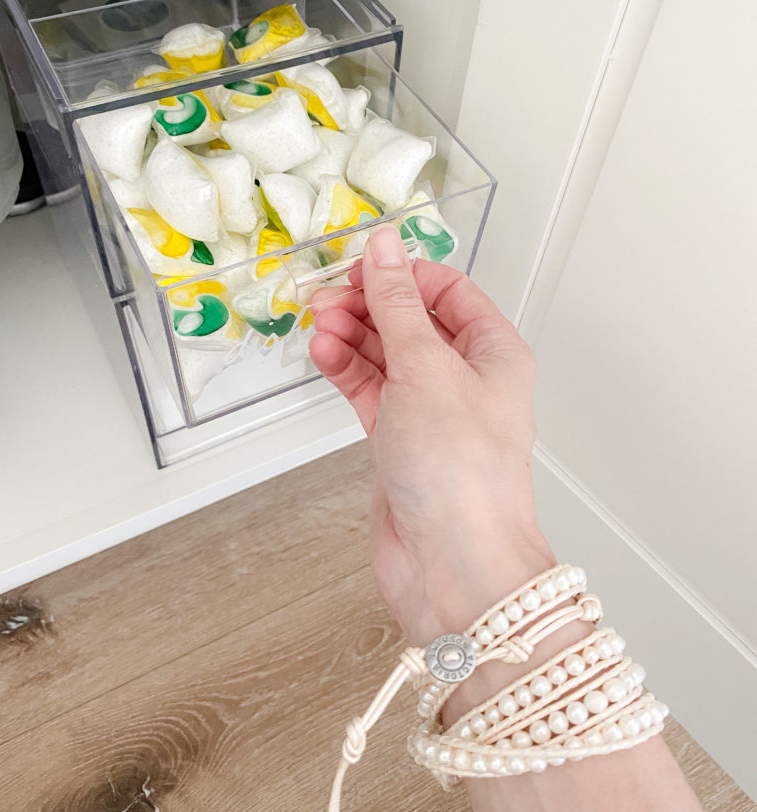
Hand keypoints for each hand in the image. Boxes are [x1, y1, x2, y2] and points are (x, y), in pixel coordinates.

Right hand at [309, 226, 554, 646]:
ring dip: (351, 337)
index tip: (360, 265)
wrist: (453, 564)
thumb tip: (383, 247)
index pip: (448, 292)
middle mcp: (466, 379)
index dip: (404, 274)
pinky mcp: (400, 442)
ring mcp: (431, 412)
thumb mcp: (425, 367)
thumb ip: (397, 305)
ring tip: (319, 328)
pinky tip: (323, 355)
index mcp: (494, 352)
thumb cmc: (461, 470)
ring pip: (385, 357)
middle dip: (369, 306)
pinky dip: (346, 371)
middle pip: (412, 321)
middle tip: (326, 299)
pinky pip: (370, 392)